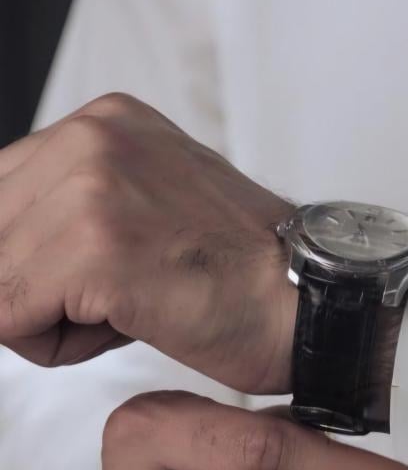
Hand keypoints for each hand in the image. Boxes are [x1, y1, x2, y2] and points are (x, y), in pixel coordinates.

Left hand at [0, 93, 296, 391]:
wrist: (314, 306)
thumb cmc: (251, 281)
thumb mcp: (155, 214)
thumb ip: (84, 215)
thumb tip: (19, 259)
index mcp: (107, 126)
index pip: (2, 197)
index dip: (28, 263)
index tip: (70, 294)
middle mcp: (92, 139)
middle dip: (30, 290)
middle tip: (107, 310)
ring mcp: (91, 188)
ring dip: (47, 319)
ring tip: (126, 317)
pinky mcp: (95, 249)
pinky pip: (10, 317)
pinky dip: (56, 343)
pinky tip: (126, 328)